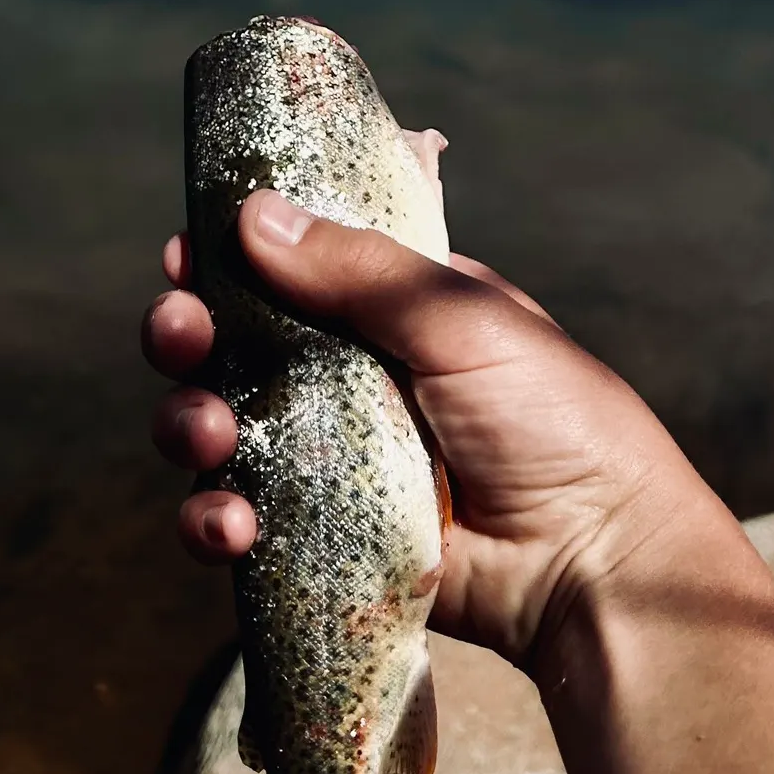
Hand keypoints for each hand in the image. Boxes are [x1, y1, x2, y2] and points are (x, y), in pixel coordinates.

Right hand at [143, 189, 726, 669]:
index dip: (228, 259)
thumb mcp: (462, 320)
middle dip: (187, 335)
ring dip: (187, 424)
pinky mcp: (318, 533)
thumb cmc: (552, 418)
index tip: (186, 255)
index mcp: (388, 310)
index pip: (288, 269)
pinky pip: (238, 518)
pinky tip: (230, 526)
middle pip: (231, 345)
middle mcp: (348, 376)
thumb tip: (253, 213)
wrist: (593, 560)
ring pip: (220, 429)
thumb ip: (358, 270)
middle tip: (181, 335)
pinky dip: (213, 519)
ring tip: (208, 437)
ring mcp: (328, 457)